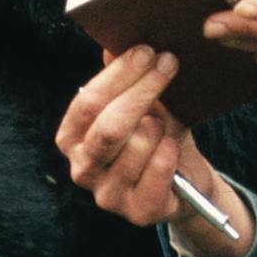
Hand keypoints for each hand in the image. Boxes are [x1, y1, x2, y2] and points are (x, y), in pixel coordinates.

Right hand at [54, 45, 253, 256]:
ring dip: (160, 127)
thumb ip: (125, 77)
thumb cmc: (157, 134)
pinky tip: (172, 148)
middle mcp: (82, 168)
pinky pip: (158, 170)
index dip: (118, 75)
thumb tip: (112, 43)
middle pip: (109, 125)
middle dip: (142, 90)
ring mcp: (107, 195)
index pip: (87, 103)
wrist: (184, 179)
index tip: (147, 50)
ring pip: (137, 146)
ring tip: (166, 124)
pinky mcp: (137, 213)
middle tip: (169, 63)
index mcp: (72, 138)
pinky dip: (170, 152)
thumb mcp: (142, 101)